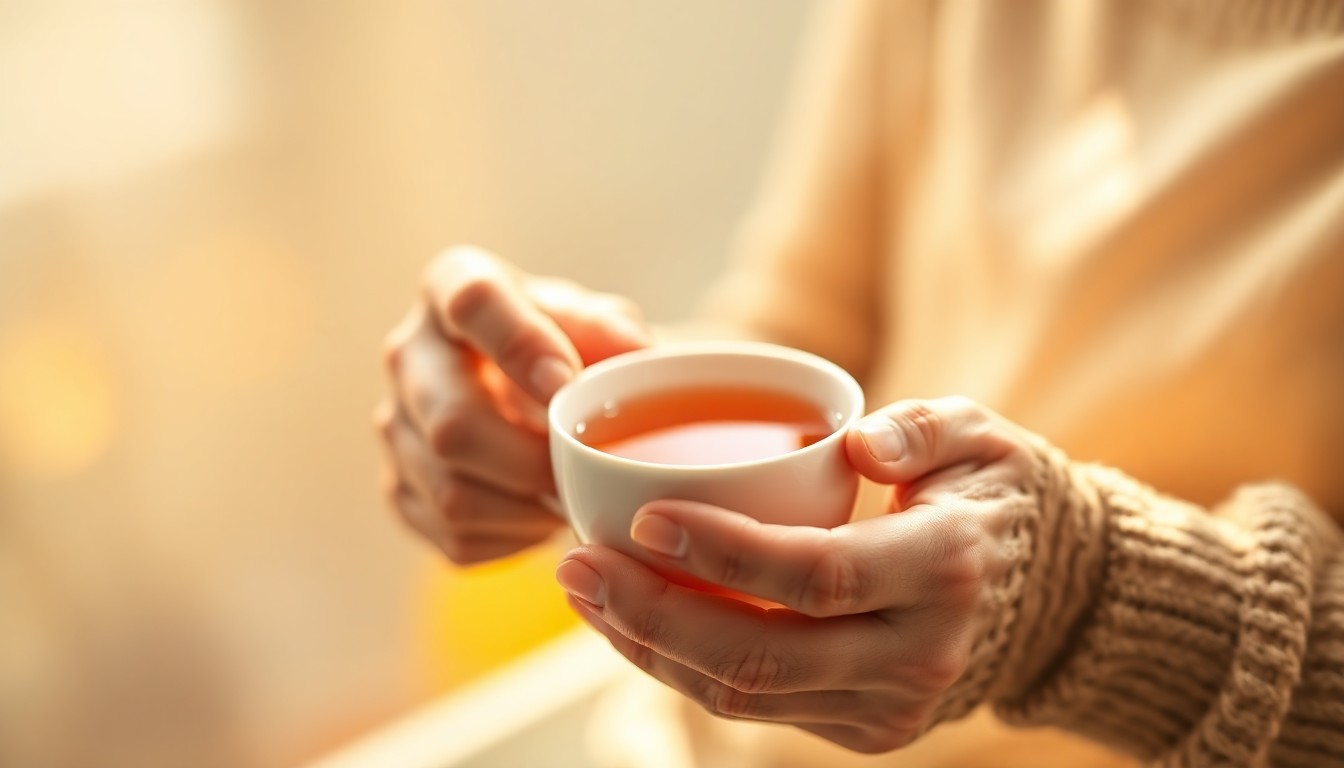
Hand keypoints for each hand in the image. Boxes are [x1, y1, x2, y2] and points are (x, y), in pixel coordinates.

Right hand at [375, 246, 650, 563]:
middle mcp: (409, 353)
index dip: (520, 345)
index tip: (566, 382)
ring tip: (569, 497)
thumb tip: (632, 351)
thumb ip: (613, 331)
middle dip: (530, 461)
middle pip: (451, 423)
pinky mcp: (400, 489)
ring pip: (451, 492)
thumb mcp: (595, 322)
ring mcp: (396, 425)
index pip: (472, 303)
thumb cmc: (568, 347)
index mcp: (453, 286)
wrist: (533, 395)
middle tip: (582, 469)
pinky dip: (512, 538)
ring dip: (526, 509)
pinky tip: (540, 516)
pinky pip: (453, 535)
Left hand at [555, 396, 1039, 752]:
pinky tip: (637, 620)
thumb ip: (920, 428)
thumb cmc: (997, 498)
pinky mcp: (866, 729)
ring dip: (650, 648)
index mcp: (943, 570)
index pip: (814, 575)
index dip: (721, 552)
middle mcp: (916, 654)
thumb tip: (853, 443)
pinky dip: (685, 667)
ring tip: (585, 591)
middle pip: (760, 655)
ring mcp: (889, 706)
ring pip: (745, 695)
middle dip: (652, 616)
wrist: (1052, 598)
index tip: (642, 519)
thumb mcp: (980, 436)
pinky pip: (758, 706)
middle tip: (576, 565)